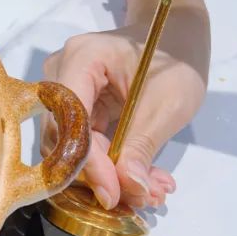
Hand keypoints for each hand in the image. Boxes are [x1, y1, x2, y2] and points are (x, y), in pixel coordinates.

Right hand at [43, 14, 207, 208]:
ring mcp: (65, 89)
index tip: (113, 193)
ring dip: (107, 174)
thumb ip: (142, 147)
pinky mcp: (76, 107)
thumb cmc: (175, 59)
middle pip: (61, 136)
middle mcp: (61, 72)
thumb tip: (129, 190)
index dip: (87, 161)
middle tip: (137, 196)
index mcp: (82, 58)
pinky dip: (110, 164)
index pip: (69, 117)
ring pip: (70, 145)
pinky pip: (83, 143)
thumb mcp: (167, 104)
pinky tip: (141, 178)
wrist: (175, 39)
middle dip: (98, 173)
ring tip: (148, 189)